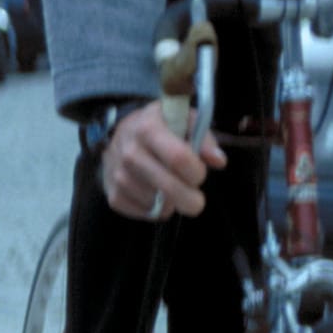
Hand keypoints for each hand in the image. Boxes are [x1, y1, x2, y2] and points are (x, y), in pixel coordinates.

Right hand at [100, 102, 227, 220]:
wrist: (122, 134)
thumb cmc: (161, 127)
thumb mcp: (184, 120)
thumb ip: (204, 138)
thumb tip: (218, 161)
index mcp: (149, 129)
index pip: (178, 158)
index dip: (196, 172)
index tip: (200, 175)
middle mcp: (130, 152)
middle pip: (168, 187)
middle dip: (190, 200)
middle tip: (196, 202)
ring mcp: (118, 175)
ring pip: (156, 203)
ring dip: (170, 203)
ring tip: (170, 190)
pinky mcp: (113, 194)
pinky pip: (142, 213)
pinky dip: (154, 210)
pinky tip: (156, 197)